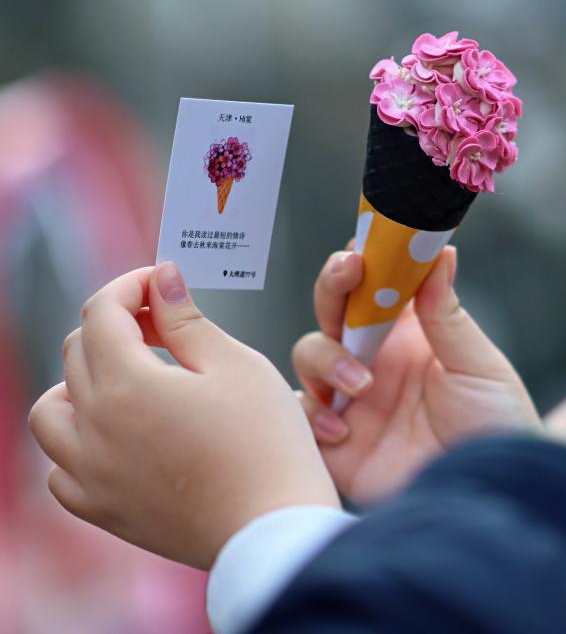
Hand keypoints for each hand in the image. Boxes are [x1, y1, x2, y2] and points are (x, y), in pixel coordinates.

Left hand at [28, 263, 338, 568]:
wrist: (273, 526)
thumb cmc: (267, 443)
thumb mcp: (237, 366)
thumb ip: (187, 320)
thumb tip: (161, 278)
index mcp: (127, 386)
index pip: (103, 312)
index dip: (132, 285)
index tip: (160, 282)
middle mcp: (94, 429)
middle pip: (77, 352)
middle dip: (116, 325)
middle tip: (164, 325)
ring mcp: (91, 474)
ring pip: (53, 410)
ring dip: (81, 382)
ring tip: (129, 381)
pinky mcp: (102, 510)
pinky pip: (61, 467)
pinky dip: (78, 443)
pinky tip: (119, 437)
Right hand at [292, 246, 538, 503]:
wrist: (487, 494)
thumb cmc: (497, 426)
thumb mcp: (477, 366)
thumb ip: (448, 314)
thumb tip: (442, 252)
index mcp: (411, 334)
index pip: (376, 285)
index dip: (364, 261)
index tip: (363, 248)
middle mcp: (376, 359)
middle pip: (333, 309)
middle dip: (332, 287)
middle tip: (348, 275)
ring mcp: (352, 399)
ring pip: (308, 354)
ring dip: (326, 358)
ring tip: (361, 386)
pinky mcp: (336, 444)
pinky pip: (300, 416)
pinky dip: (313, 416)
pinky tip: (345, 431)